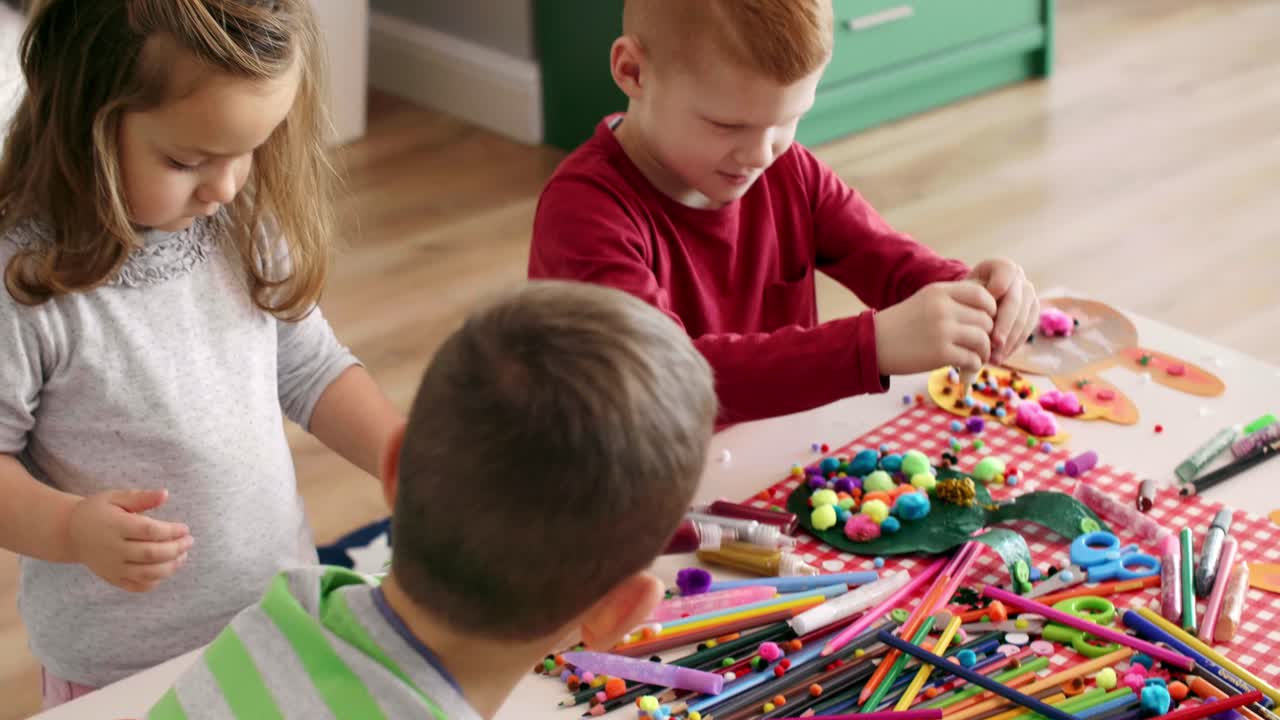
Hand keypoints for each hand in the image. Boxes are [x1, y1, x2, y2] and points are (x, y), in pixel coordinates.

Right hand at [67, 489, 192, 592]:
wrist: (70, 533)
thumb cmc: (98, 511)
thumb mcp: (115, 497)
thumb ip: (141, 497)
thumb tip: (165, 494)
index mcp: (115, 526)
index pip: (149, 531)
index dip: (171, 531)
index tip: (185, 528)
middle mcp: (113, 549)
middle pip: (150, 554)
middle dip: (176, 549)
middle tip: (189, 541)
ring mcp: (112, 567)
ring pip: (146, 573)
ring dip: (170, 567)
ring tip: (183, 556)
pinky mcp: (112, 578)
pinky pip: (136, 586)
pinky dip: (154, 581)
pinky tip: (165, 570)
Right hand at [874, 282, 996, 375]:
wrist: (873, 344)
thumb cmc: (902, 325)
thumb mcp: (925, 301)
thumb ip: (953, 301)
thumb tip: (989, 314)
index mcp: (940, 292)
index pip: (982, 294)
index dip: (989, 309)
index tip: (982, 321)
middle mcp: (943, 308)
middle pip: (986, 319)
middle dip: (986, 334)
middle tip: (979, 344)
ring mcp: (943, 331)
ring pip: (983, 339)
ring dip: (983, 351)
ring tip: (975, 356)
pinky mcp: (941, 354)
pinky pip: (973, 359)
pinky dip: (974, 365)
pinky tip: (965, 366)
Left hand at [968, 259, 1038, 364]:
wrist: (972, 304)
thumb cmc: (962, 299)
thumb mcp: (960, 296)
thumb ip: (966, 302)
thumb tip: (976, 320)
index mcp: (1002, 266)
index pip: (1005, 274)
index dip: (998, 291)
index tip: (987, 312)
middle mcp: (1019, 278)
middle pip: (1015, 301)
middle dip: (1005, 325)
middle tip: (993, 344)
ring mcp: (1029, 295)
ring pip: (1024, 318)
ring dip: (1009, 340)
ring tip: (993, 358)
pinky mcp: (1033, 312)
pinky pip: (1027, 330)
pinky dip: (1013, 345)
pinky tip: (999, 358)